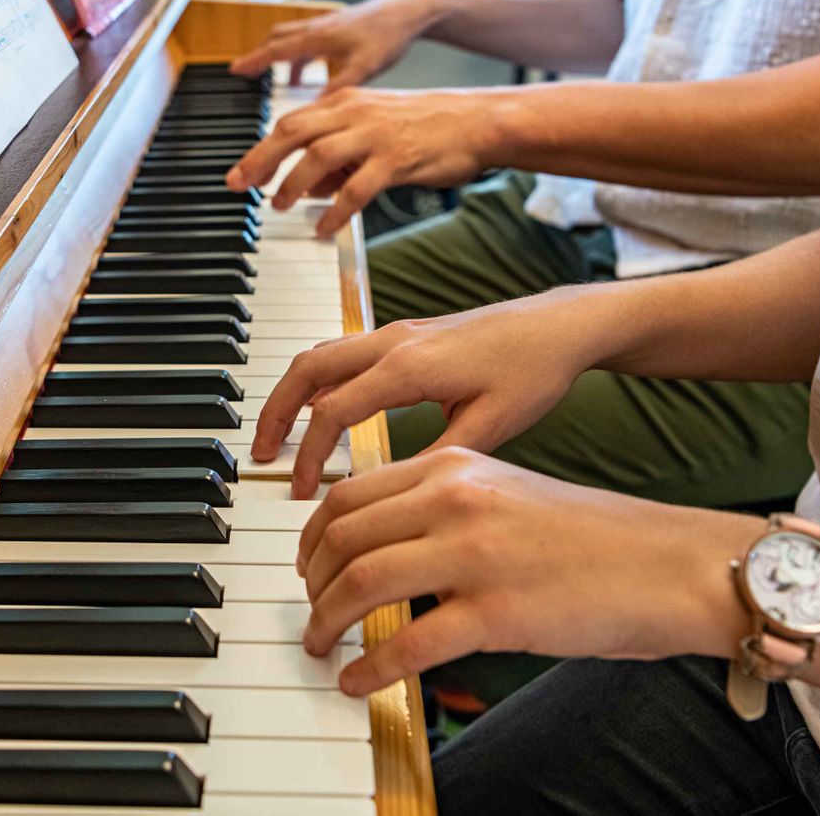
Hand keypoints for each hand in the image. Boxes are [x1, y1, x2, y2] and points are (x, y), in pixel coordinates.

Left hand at [225, 86, 507, 237]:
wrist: (480, 121)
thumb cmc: (430, 126)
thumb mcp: (376, 130)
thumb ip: (341, 155)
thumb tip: (310, 185)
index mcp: (346, 100)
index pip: (290, 122)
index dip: (261, 149)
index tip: (242, 173)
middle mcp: (355, 112)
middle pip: (291, 133)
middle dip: (260, 162)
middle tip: (242, 188)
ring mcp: (375, 135)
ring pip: (317, 157)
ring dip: (292, 185)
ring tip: (280, 206)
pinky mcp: (397, 159)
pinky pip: (355, 190)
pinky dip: (334, 212)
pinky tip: (325, 228)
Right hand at [228, 0, 443, 89]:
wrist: (409, 12)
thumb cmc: (388, 36)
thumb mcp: (363, 69)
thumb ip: (336, 91)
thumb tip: (314, 114)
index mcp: (318, 37)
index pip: (275, 50)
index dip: (253, 61)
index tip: (234, 70)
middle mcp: (318, 28)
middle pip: (277, 39)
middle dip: (260, 55)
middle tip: (245, 70)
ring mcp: (328, 25)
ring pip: (293, 38)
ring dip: (282, 56)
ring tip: (283, 80)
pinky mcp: (339, 26)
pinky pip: (310, 40)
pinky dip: (303, 56)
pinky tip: (315, 72)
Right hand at [254, 293, 604, 496]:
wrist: (559, 326)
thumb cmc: (532, 372)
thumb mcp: (489, 427)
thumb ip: (434, 459)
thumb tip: (387, 493)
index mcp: (408, 366)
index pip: (333, 410)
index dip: (308, 453)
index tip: (300, 490)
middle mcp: (392, 342)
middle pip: (307, 369)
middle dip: (274, 411)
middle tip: (260, 455)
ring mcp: (395, 334)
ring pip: (320, 355)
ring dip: (291, 393)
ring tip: (278, 436)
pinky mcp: (404, 336)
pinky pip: (342, 352)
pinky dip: (317, 381)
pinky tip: (320, 411)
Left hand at [296, 448, 755, 695]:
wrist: (668, 563)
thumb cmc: (591, 535)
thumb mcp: (504, 490)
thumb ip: (443, 502)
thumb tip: (382, 539)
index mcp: (452, 466)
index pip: (349, 494)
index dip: (312, 536)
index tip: (306, 565)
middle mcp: (455, 499)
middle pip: (344, 537)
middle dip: (311, 581)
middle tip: (309, 610)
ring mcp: (474, 554)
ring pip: (363, 583)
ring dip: (327, 621)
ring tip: (321, 645)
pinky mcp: (497, 611)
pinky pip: (408, 643)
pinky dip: (370, 667)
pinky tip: (358, 679)